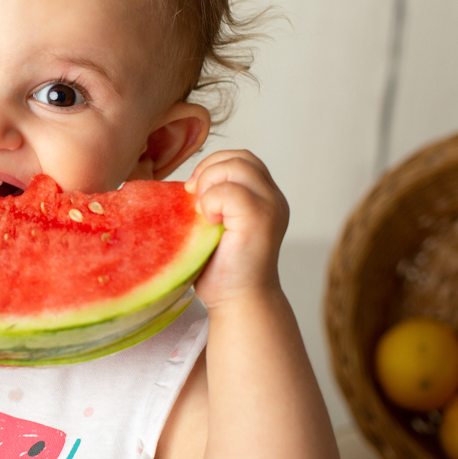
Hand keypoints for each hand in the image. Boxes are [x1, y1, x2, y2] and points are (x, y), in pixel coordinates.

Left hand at [184, 150, 289, 310]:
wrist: (238, 301)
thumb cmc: (221, 267)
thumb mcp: (214, 223)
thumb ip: (211, 198)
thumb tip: (183, 183)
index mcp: (264, 196)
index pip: (241, 158)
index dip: (213, 166)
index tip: (194, 193)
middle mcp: (274, 198)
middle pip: (241, 157)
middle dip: (209, 170)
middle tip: (194, 200)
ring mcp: (271, 208)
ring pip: (238, 166)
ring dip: (209, 183)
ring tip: (203, 212)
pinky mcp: (261, 220)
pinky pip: (231, 191)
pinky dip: (212, 201)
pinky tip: (209, 223)